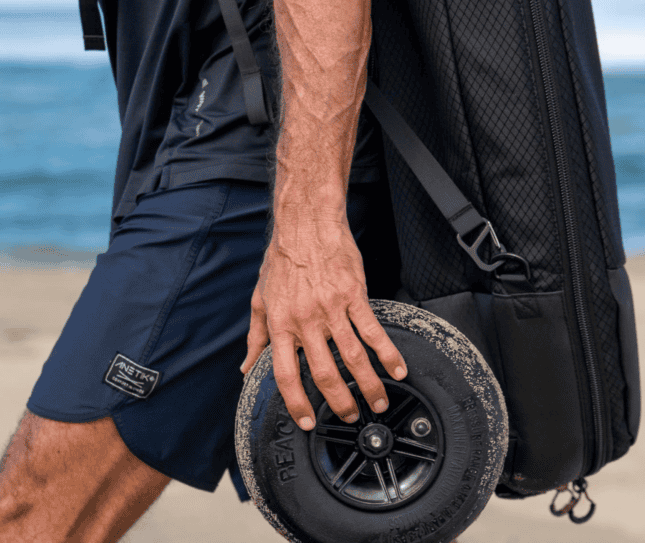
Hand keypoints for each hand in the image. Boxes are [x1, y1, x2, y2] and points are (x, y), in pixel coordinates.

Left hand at [240, 209, 406, 430]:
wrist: (306, 223)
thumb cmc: (282, 259)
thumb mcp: (260, 298)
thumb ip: (255, 336)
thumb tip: (247, 367)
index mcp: (280, 324)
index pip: (286, 375)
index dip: (297, 403)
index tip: (308, 421)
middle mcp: (305, 321)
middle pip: (324, 373)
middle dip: (339, 402)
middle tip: (350, 417)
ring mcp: (331, 309)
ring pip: (353, 357)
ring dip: (367, 385)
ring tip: (378, 402)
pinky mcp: (354, 295)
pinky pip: (372, 330)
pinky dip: (387, 352)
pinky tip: (397, 368)